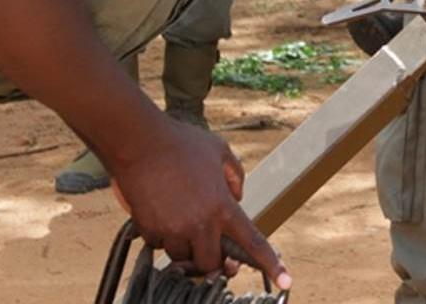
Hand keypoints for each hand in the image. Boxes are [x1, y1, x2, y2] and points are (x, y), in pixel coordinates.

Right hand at [108, 118, 288, 288]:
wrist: (140, 143)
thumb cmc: (181, 143)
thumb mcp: (220, 152)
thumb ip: (235, 176)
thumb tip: (237, 198)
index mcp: (223, 206)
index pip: (253, 242)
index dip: (271, 264)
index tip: (286, 281)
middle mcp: (200, 223)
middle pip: (211, 264)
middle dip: (210, 260)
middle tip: (205, 244)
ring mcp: (173, 229)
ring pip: (181, 257)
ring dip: (182, 245)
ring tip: (177, 213)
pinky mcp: (149, 230)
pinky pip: (158, 245)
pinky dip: (160, 234)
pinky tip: (159, 209)